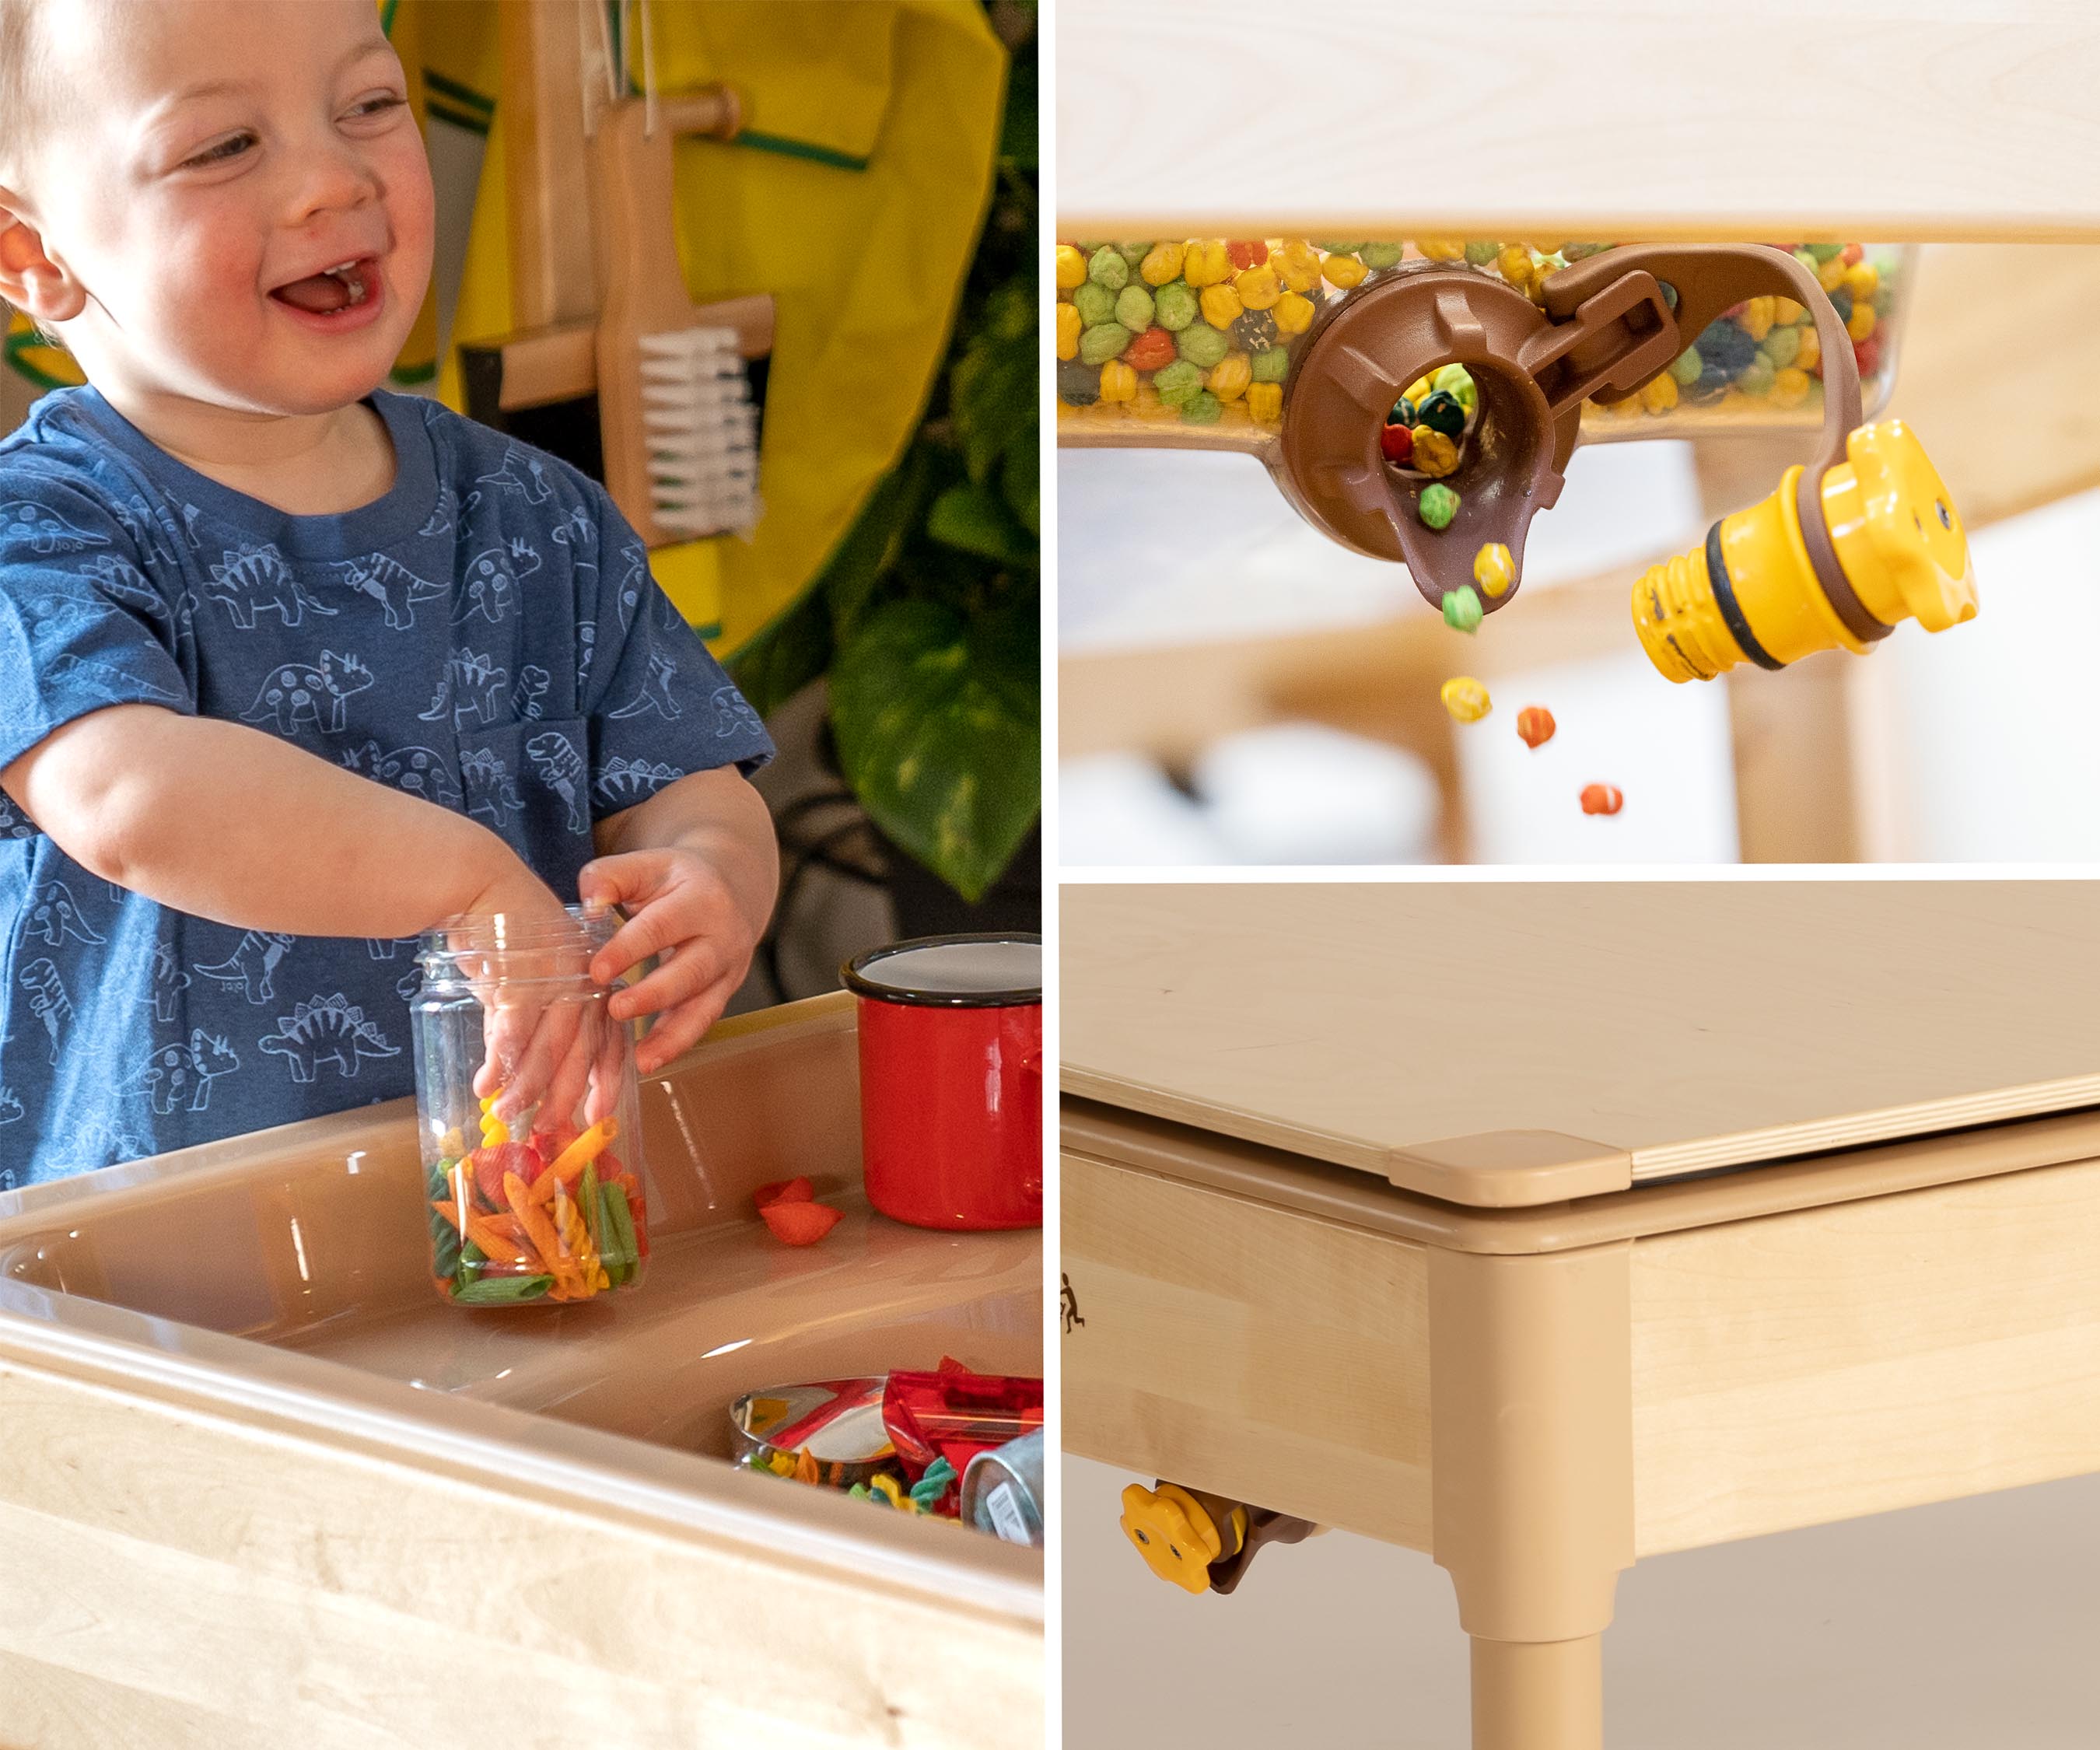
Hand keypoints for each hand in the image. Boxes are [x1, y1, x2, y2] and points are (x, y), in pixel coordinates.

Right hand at [451, 863, 600, 1125]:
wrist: (478, 883)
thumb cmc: (500, 937)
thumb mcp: (522, 985)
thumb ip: (524, 1025)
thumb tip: (509, 1075)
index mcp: (593, 980)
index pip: (608, 1035)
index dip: (605, 1077)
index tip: (598, 1113)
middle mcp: (583, 979)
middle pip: (580, 1048)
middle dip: (562, 1093)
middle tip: (544, 1127)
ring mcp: (555, 975)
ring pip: (548, 1042)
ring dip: (525, 1083)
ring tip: (503, 1110)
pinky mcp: (522, 971)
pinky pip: (515, 1023)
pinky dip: (501, 1056)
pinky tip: (488, 1080)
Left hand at [577, 846, 762, 1075]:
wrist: (731, 888)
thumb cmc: (673, 880)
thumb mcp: (646, 865)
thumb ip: (610, 877)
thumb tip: (589, 905)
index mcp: (702, 899)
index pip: (663, 926)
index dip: (630, 948)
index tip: (596, 970)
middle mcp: (724, 937)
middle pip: (692, 971)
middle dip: (655, 994)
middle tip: (617, 1009)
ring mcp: (729, 970)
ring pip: (704, 1006)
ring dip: (672, 1035)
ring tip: (641, 1059)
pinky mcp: (723, 994)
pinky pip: (701, 1022)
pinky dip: (676, 1044)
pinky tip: (647, 1062)